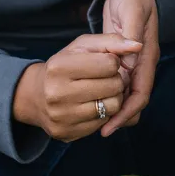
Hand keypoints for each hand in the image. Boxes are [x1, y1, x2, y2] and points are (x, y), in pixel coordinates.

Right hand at [12, 34, 141, 141]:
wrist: (36, 96)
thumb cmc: (65, 66)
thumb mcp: (82, 46)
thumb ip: (111, 42)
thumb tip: (138, 46)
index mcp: (59, 66)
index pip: (110, 63)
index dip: (113, 62)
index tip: (104, 63)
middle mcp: (56, 93)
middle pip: (114, 86)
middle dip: (116, 80)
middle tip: (105, 78)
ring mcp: (61, 116)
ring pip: (113, 107)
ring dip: (114, 97)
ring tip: (102, 91)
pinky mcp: (66, 133)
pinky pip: (103, 123)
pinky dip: (104, 113)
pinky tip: (93, 105)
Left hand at [100, 0, 159, 136]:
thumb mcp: (131, 11)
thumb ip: (130, 33)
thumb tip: (130, 56)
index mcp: (146, 55)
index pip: (140, 93)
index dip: (127, 112)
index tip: (110, 127)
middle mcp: (141, 63)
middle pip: (134, 100)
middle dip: (119, 116)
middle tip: (98, 130)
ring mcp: (132, 62)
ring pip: (125, 95)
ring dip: (112, 108)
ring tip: (93, 122)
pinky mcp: (121, 59)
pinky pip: (117, 84)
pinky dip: (108, 95)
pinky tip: (93, 101)